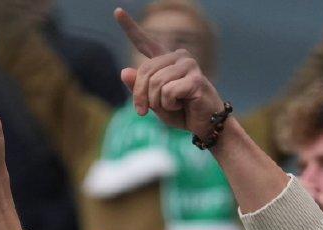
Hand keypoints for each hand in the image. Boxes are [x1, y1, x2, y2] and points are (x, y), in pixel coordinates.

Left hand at [114, 7, 223, 139]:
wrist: (205, 125)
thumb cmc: (181, 113)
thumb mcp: (154, 102)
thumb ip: (140, 88)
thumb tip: (124, 72)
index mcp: (166, 60)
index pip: (145, 42)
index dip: (130, 28)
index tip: (117, 11)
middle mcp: (178, 56)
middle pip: (145, 72)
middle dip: (140, 96)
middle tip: (142, 112)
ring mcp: (188, 65)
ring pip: (156, 83)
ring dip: (158, 103)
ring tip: (172, 107)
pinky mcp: (195, 78)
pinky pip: (168, 92)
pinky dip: (170, 105)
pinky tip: (183, 105)